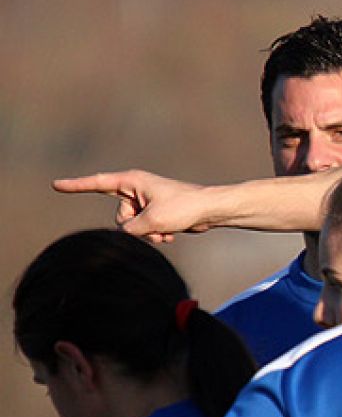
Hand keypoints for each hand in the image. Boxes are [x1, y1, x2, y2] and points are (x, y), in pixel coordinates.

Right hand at [53, 170, 209, 243]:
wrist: (210, 211)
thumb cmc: (184, 208)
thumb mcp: (152, 221)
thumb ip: (130, 230)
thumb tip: (122, 235)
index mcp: (132, 181)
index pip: (98, 183)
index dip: (76, 186)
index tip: (57, 185)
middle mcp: (137, 189)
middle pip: (120, 216)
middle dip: (134, 227)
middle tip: (155, 225)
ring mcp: (146, 202)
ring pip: (132, 226)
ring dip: (148, 233)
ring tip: (166, 230)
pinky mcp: (156, 213)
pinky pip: (145, 229)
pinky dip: (156, 234)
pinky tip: (171, 233)